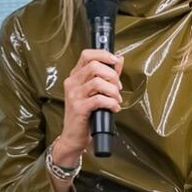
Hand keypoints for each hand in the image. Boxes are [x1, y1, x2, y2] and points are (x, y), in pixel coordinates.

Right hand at [53, 48, 124, 163]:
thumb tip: (119, 59)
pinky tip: (113, 108)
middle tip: (117, 87)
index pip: (87, 55)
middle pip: (94, 66)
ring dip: (113, 91)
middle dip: (112, 75)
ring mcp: (74, 95)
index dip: (103, 55)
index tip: (115, 61)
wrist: (73, 137)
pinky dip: (111, 103)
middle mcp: (72, 83)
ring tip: (116, 100)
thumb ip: (108, 75)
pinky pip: (99, 99)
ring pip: (98, 82)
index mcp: (75, 76)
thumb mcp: (96, 92)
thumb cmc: (85, 114)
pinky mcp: (78, 108)